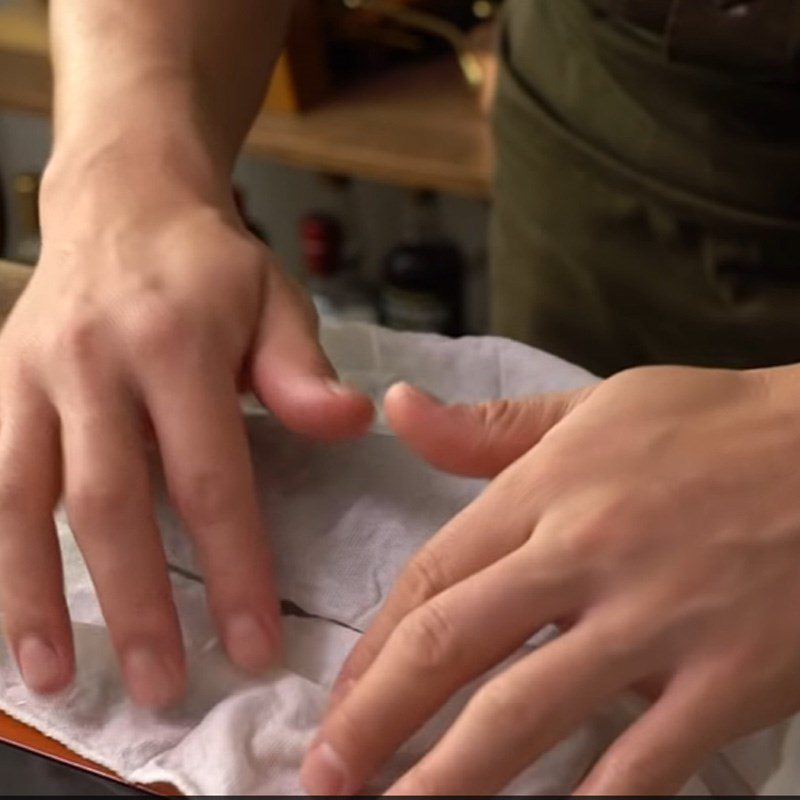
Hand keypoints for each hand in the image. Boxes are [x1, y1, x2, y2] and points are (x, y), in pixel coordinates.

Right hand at [0, 151, 372, 707]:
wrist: (122, 200)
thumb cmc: (210, 263)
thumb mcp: (274, 299)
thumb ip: (302, 368)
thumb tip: (349, 423)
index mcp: (177, 344)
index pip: (210, 477)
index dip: (233, 566)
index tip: (251, 644)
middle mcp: (95, 363)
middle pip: (112, 502)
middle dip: (137, 603)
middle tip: (163, 687)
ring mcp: (34, 374)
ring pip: (26, 500)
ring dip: (36, 596)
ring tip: (56, 680)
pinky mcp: (1, 383)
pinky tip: (11, 611)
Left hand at [301, 366, 799, 794]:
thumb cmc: (713, 425)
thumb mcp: (595, 407)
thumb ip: (490, 426)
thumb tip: (399, 410)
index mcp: (545, 489)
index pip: (430, 575)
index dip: (372, 648)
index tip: (338, 700)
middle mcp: (583, 553)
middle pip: (450, 646)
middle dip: (375, 720)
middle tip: (323, 778)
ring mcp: (654, 619)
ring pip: (523, 715)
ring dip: (445, 780)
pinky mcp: (728, 677)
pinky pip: (639, 764)